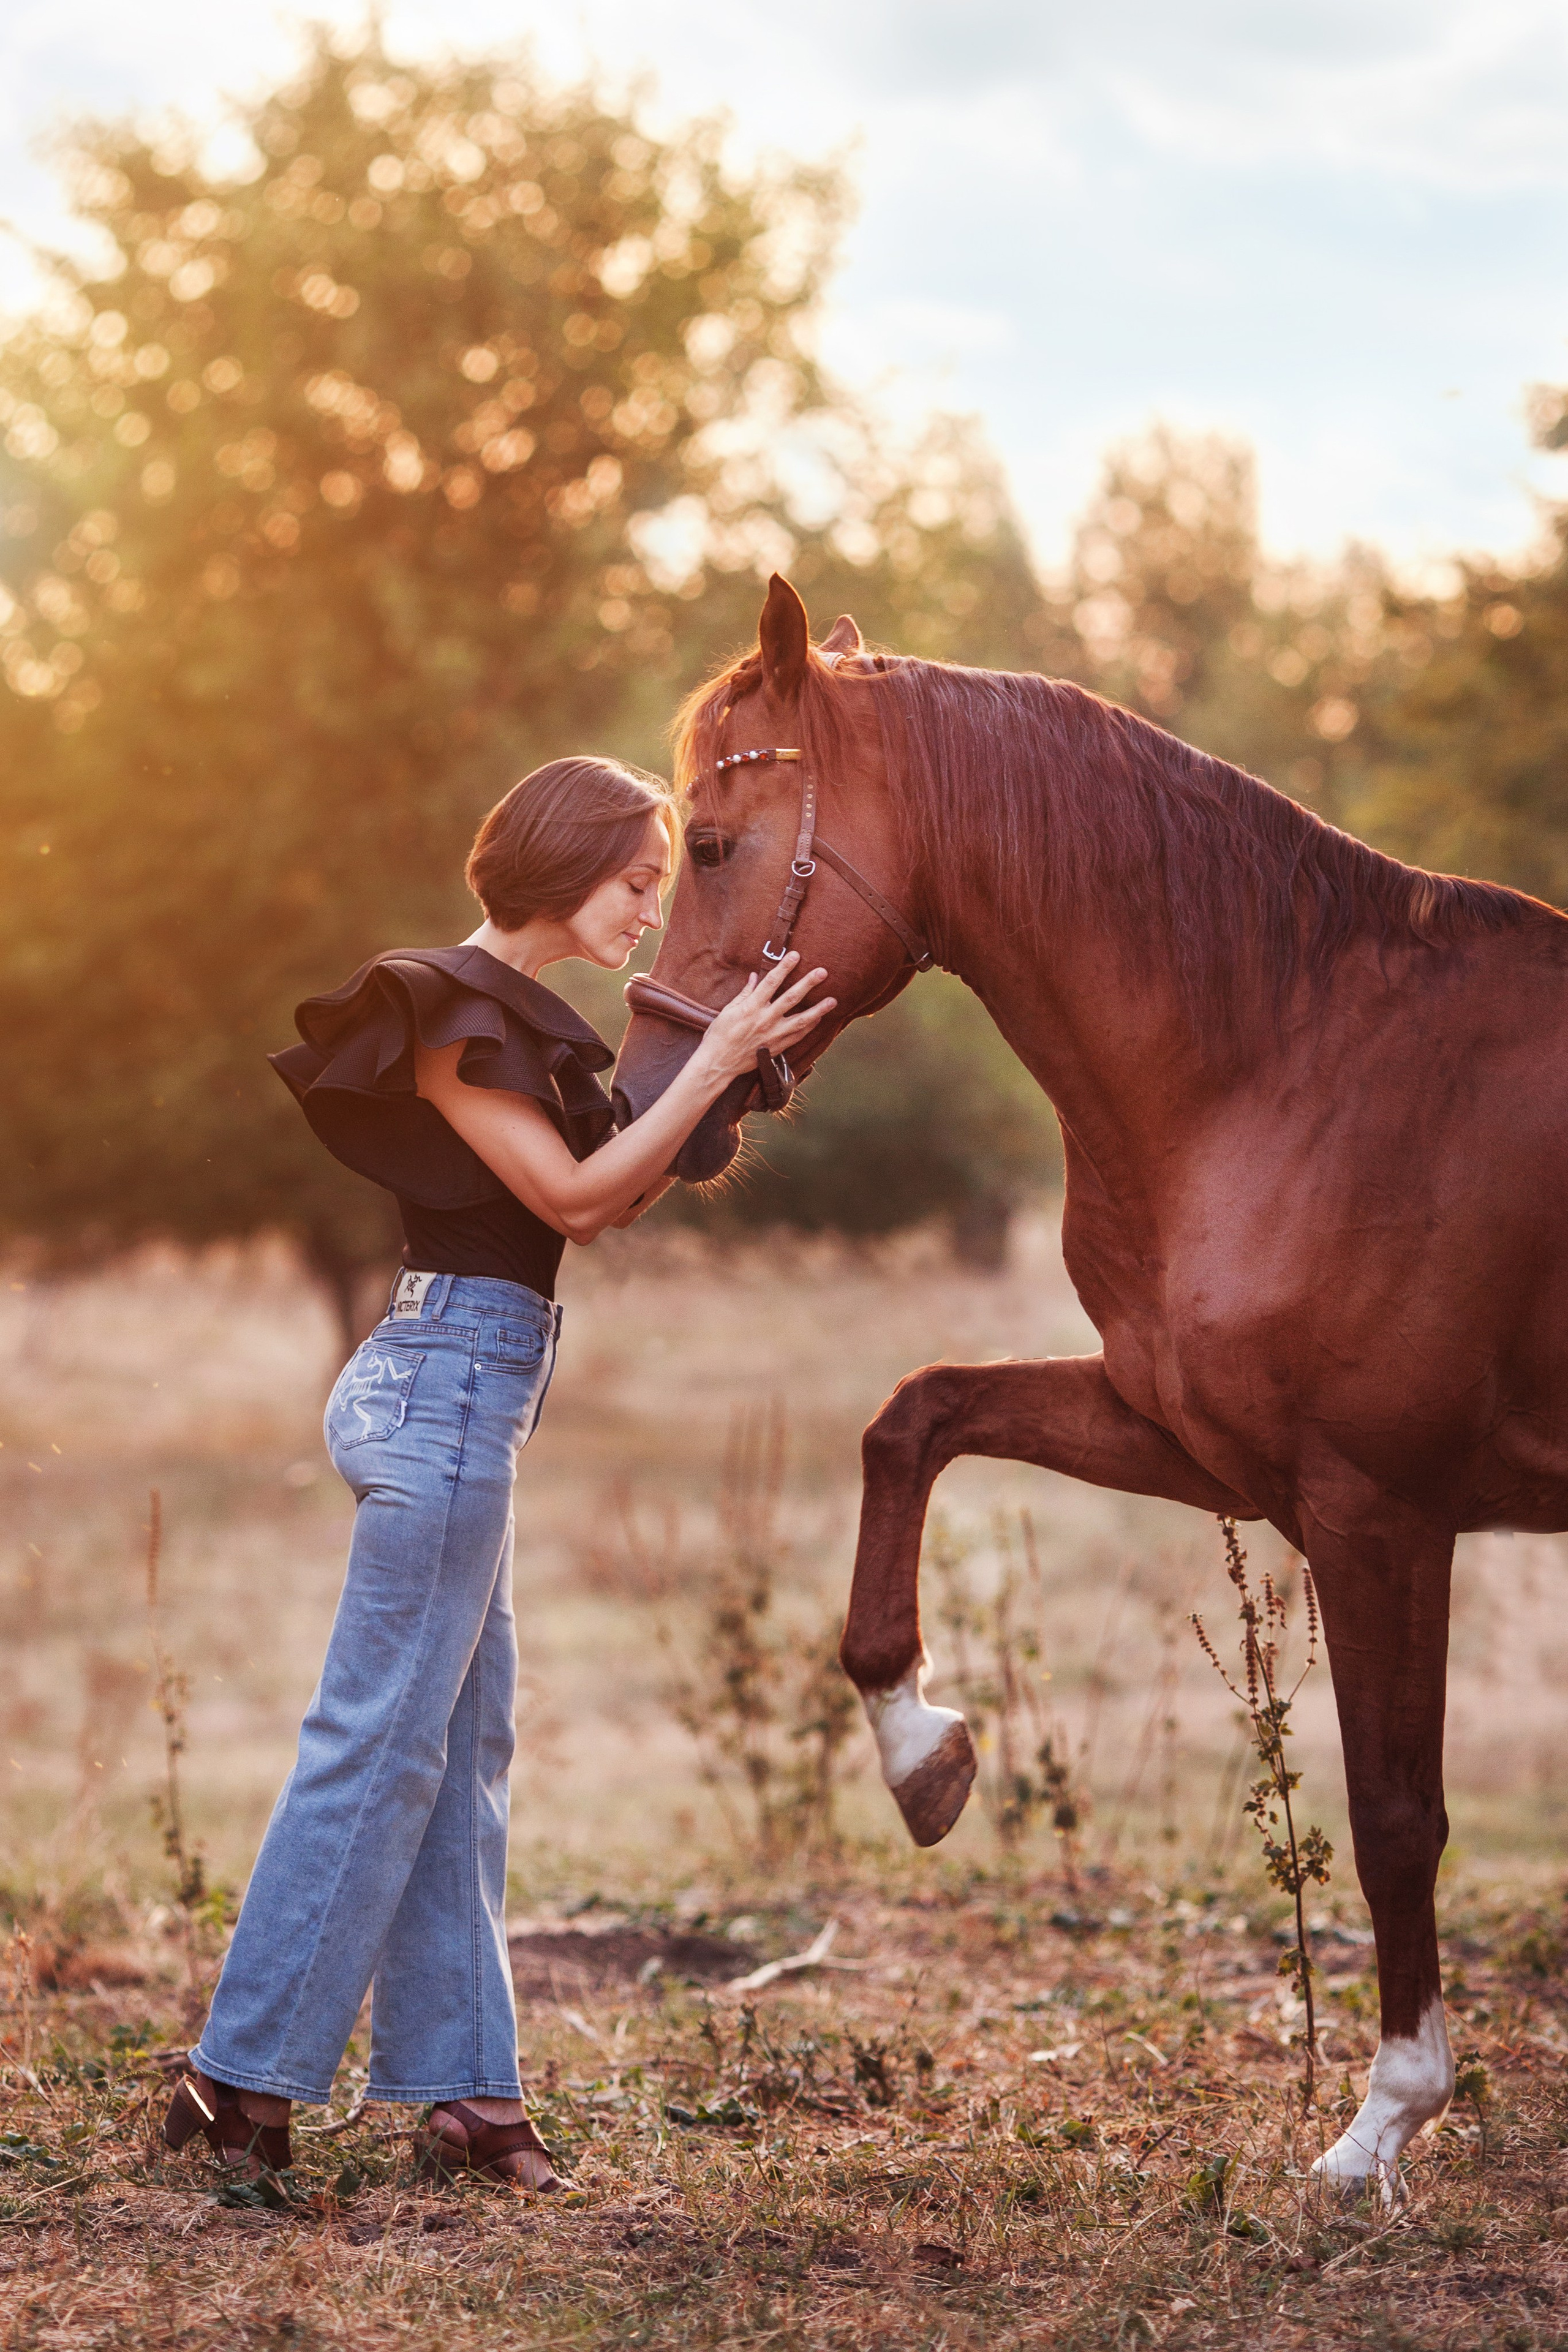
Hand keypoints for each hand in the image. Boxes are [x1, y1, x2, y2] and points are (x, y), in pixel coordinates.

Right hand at [696, 953, 835, 1085]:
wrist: (719, 1063)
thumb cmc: (719, 1035)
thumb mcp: (728, 1010)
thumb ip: (744, 994)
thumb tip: (753, 977)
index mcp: (751, 1007)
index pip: (771, 982)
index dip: (784, 967)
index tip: (795, 956)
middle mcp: (764, 1020)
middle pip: (791, 998)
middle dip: (808, 983)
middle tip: (822, 972)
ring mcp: (773, 1035)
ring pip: (801, 1020)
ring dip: (818, 1010)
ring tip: (833, 1000)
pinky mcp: (776, 1048)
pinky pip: (797, 1036)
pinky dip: (809, 1027)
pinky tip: (819, 1019)